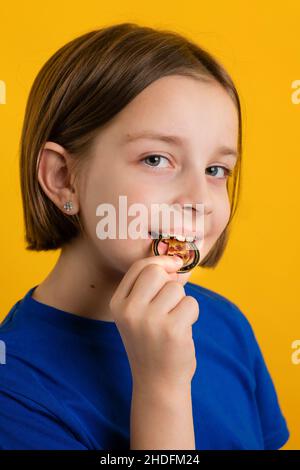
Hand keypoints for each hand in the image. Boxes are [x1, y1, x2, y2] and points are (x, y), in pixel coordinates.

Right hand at [109, 255, 199, 388]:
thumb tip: (176, 263)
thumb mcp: (138, 314)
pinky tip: (182, 330)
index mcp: (118, 304)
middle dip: (170, 283)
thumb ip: (150, 289)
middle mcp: (129, 310)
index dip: (160, 261)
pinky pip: (191, 303)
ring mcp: (149, 320)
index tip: (174, 264)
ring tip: (174, 321)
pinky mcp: (171, 329)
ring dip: (182, 302)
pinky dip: (192, 314)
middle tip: (170, 303)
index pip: (139, 268)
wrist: (157, 381)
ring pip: (177, 288)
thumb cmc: (151, 343)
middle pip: (157, 272)